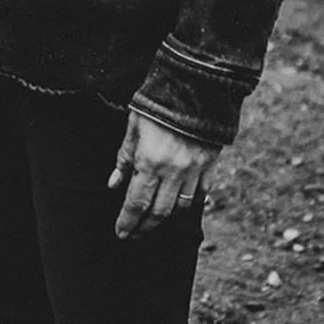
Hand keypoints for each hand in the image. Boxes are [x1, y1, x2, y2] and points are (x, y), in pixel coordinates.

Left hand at [108, 111, 221, 239]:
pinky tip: (180, 208)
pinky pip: (200, 194)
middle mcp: (173, 172)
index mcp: (149, 162)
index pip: (136, 203)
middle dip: (144, 227)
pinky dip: (189, 204)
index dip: (127, 222)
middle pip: (158, 212)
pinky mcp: (209, 165)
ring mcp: (194, 170)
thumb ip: (124, 159)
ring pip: (180, 207)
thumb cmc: (159, 105)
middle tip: (134, 235)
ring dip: (165, 219)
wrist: (196, 88)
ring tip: (153, 223)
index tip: (121, 233)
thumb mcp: (133, 128)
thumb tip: (114, 184)